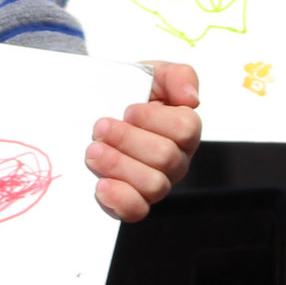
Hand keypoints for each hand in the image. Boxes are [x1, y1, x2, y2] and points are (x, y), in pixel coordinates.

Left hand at [86, 61, 199, 221]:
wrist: (97, 107)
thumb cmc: (128, 92)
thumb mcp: (152, 73)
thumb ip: (178, 76)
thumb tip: (191, 99)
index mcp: (183, 129)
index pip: (185, 129)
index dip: (153, 119)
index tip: (128, 109)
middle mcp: (175, 160)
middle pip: (165, 157)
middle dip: (127, 139)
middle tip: (100, 128)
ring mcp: (156, 183)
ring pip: (153, 185)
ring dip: (118, 165)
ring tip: (93, 151)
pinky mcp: (133, 201)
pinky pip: (137, 210)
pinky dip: (119, 199)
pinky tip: (101, 185)